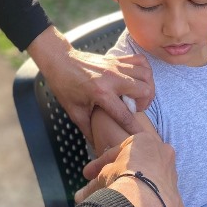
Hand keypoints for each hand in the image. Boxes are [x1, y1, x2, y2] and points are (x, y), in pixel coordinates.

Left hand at [27, 27, 153, 143]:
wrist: (60, 61)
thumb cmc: (65, 86)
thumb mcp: (74, 111)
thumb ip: (88, 130)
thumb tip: (97, 148)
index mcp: (101, 93)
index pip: (125, 114)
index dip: (135, 129)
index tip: (144, 138)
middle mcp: (112, 78)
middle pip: (145, 90)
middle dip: (145, 103)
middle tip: (135, 108)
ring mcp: (116, 66)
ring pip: (146, 74)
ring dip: (147, 87)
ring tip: (137, 95)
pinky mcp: (117, 59)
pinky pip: (141, 60)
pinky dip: (144, 70)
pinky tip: (138, 80)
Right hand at [76, 134, 177, 206]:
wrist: (145, 202)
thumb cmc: (122, 179)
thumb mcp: (102, 176)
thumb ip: (92, 184)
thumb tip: (78, 197)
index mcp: (143, 140)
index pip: (116, 151)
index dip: (99, 164)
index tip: (87, 175)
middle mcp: (161, 151)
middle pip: (136, 161)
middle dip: (120, 172)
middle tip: (106, 184)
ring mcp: (171, 170)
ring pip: (149, 176)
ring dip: (136, 185)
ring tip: (121, 198)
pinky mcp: (176, 190)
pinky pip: (157, 192)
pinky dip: (147, 197)